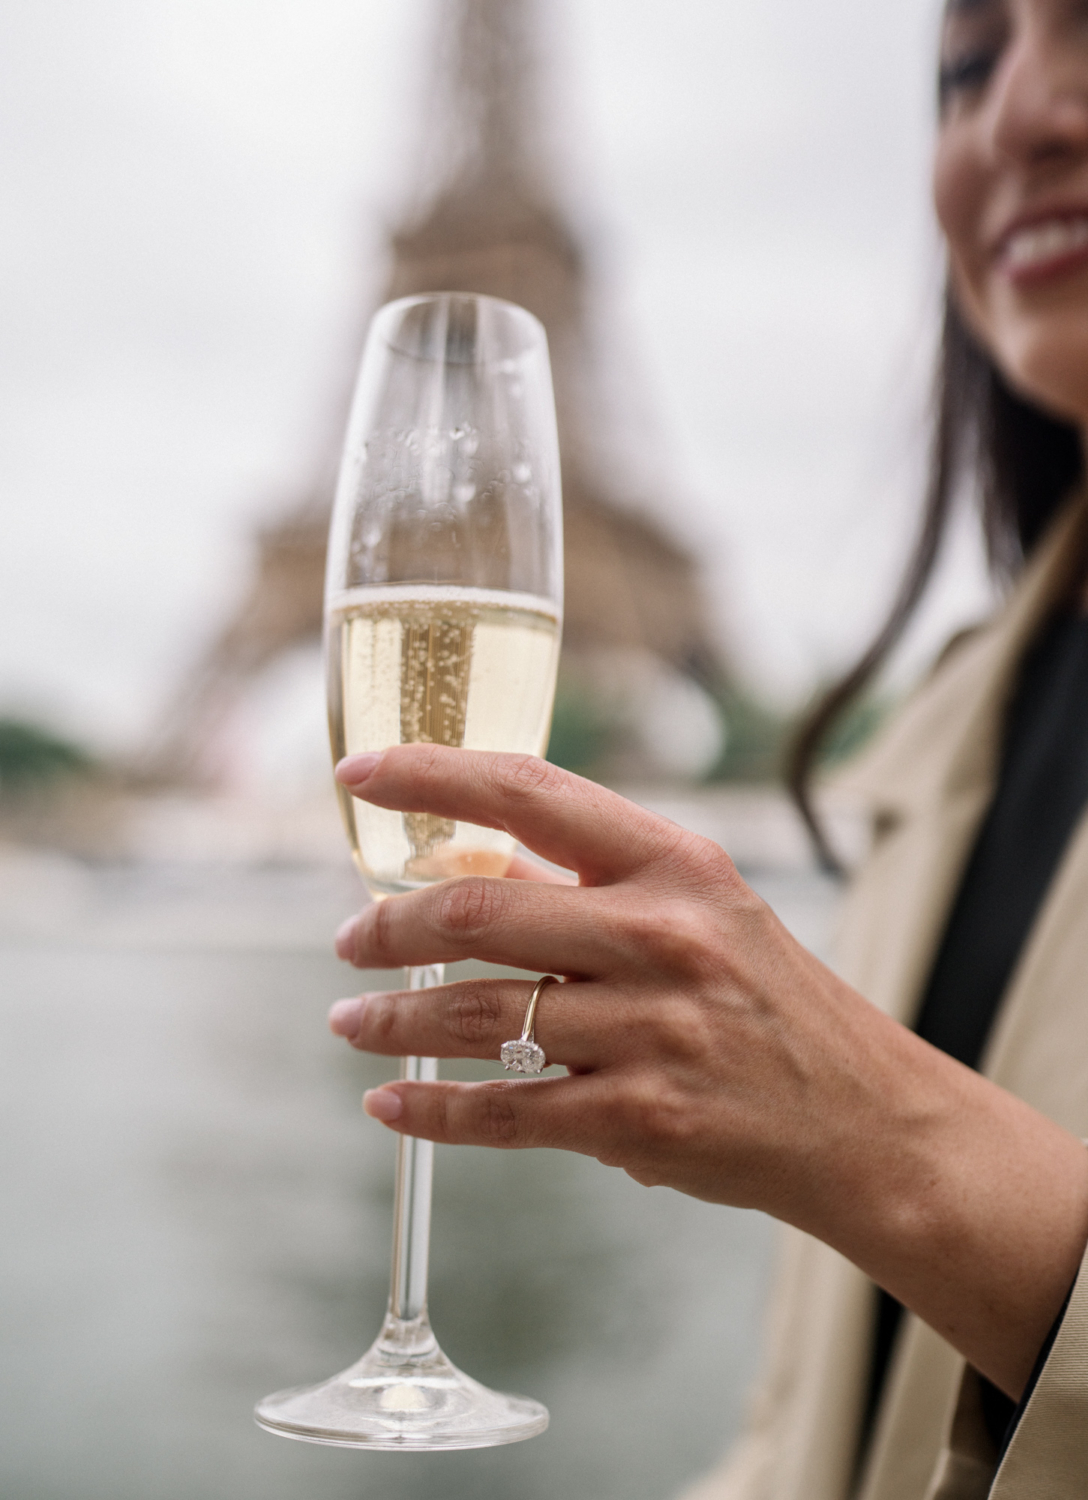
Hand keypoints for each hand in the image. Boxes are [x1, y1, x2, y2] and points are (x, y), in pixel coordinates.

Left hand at [329, 745, 1087, 1397]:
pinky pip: (505, 1112)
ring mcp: (652, 1031)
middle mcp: (662, 935)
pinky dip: (432, 1112)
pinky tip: (390, 1107)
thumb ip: (594, 884)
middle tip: (347, 940)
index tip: (360, 774)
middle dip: (387, 927)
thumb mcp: (704, 910)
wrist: (863, 1119)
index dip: (431, 774)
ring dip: (392, 1021)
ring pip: (477, 1016)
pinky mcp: (639, 1122)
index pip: (530, 792)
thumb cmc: (771, 1000)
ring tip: (351, 1020)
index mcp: (675, 863)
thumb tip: (470, 865)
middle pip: (478, 912)